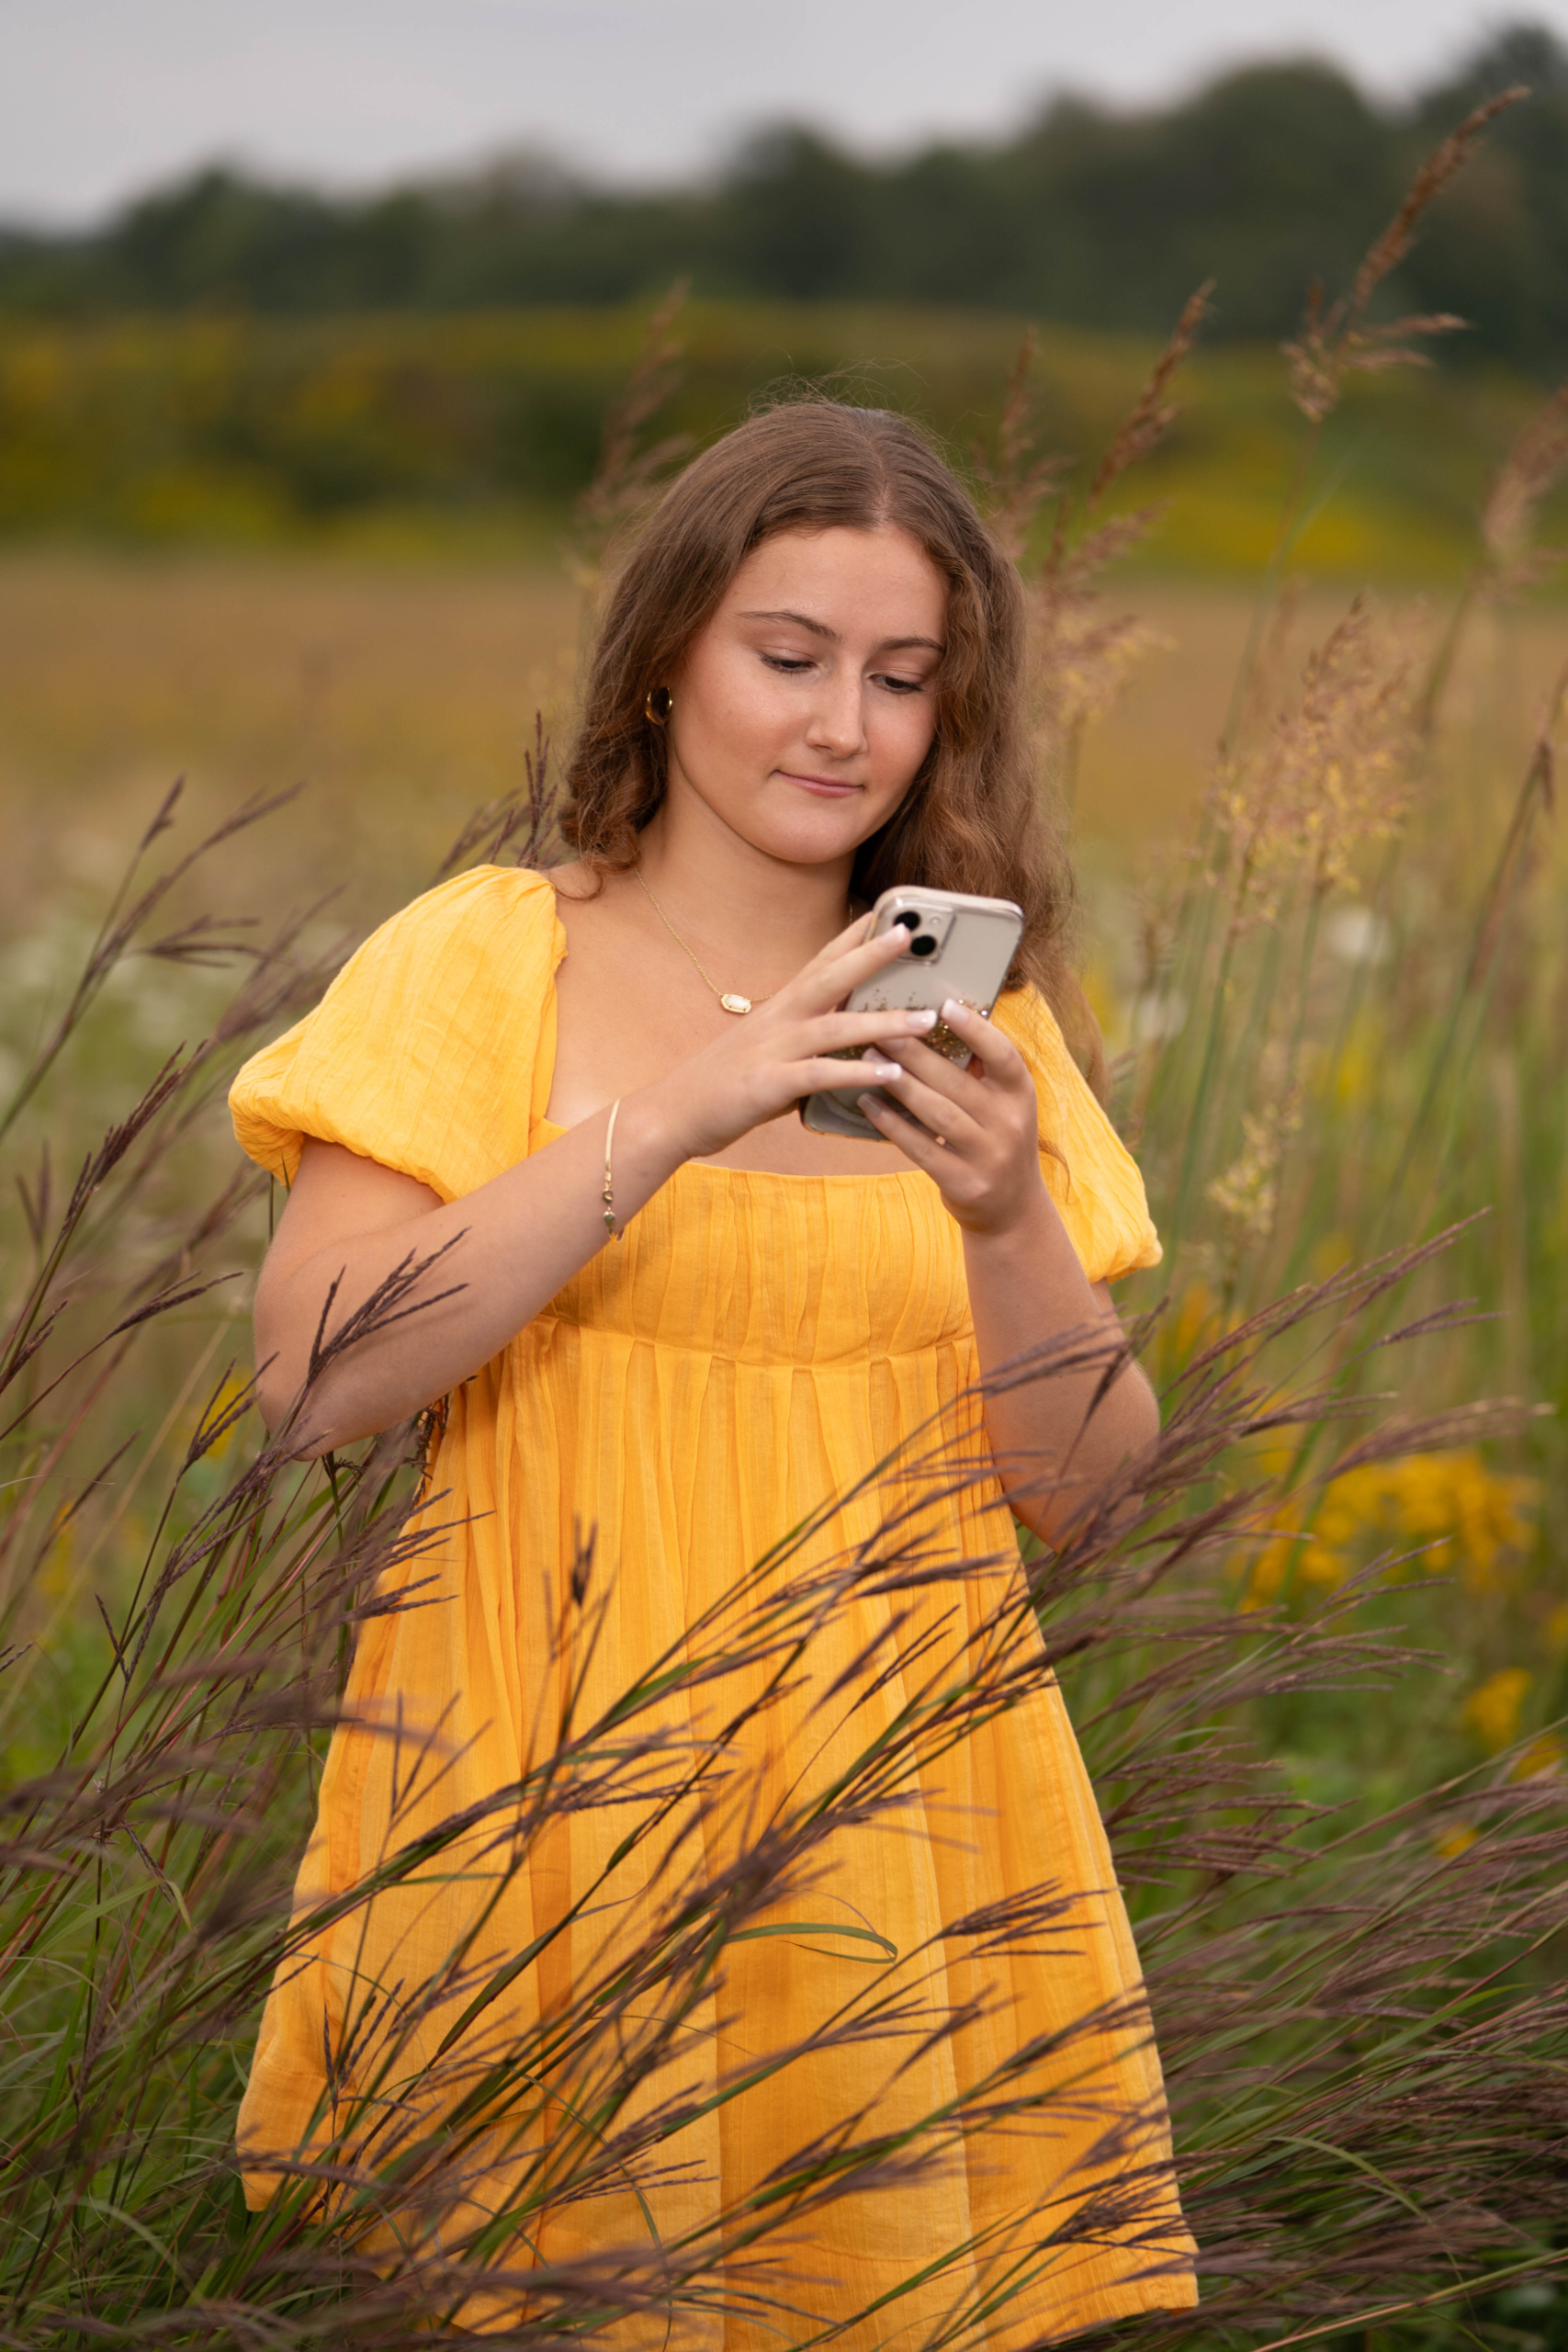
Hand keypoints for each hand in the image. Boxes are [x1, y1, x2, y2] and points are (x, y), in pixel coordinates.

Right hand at [644, 916, 937, 1161]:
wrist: (674, 1113)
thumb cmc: (725, 1084)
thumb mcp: (768, 1050)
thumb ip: (806, 1041)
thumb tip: (848, 1042)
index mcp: (779, 1009)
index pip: (820, 962)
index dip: (852, 936)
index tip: (886, 913)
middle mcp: (778, 1020)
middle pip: (829, 978)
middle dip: (870, 955)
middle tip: (908, 935)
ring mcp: (772, 1050)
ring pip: (834, 1026)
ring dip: (883, 1021)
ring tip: (925, 1019)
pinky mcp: (768, 1084)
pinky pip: (820, 1074)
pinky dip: (857, 1072)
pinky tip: (889, 1073)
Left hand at [855, 997, 1046, 1235]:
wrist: (1012, 1208)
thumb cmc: (996, 1140)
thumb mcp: (1004, 1105)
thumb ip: (980, 1071)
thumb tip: (933, 1021)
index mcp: (1021, 1094)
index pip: (1003, 1055)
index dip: (976, 1030)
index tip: (944, 1005)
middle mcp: (1010, 1123)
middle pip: (956, 1082)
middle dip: (915, 1053)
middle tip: (881, 1029)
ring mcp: (988, 1156)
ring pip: (937, 1113)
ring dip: (899, 1084)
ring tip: (869, 1058)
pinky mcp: (964, 1182)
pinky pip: (921, 1148)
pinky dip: (892, 1125)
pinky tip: (869, 1104)